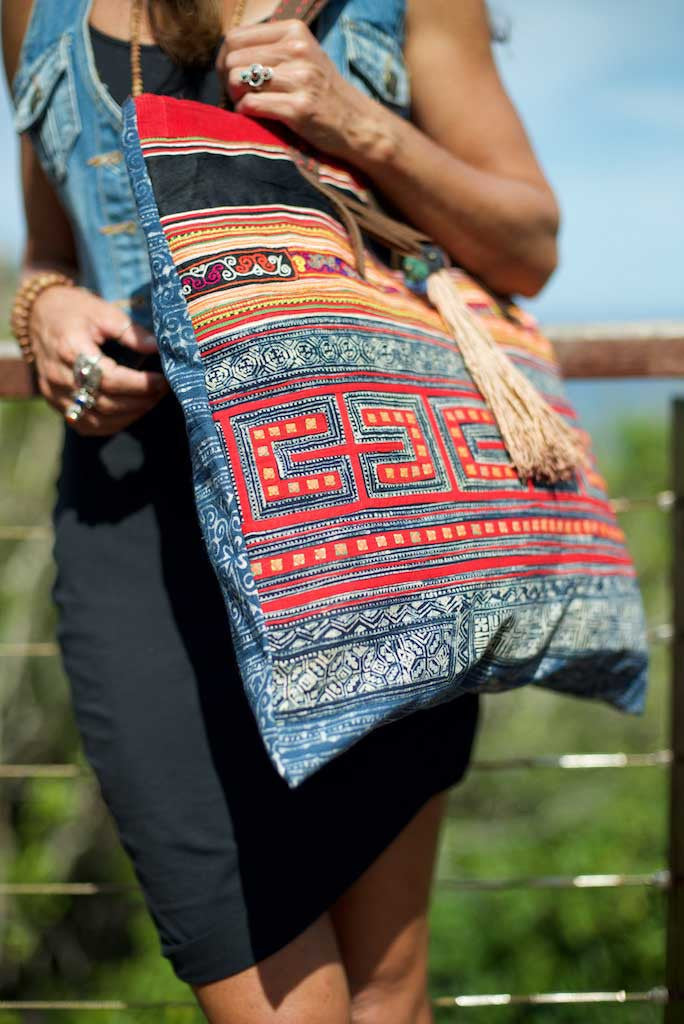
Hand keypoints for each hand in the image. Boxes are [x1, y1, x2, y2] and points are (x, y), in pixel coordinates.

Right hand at [29, 284, 168, 435]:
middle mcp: (59, 376)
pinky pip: (85, 424)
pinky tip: (130, 413)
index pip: (108, 378)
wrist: (40, 315)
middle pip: (104, 402)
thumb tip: (157, 348)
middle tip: (162, 391)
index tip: (162, 380)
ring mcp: (54, 393)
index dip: (139, 384)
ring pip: (96, 419)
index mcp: (70, 350)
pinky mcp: (54, 402)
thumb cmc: (75, 311)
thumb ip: (130, 332)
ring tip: (151, 401)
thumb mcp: (103, 311)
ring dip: (129, 415)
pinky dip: (111, 424)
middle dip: (139, 401)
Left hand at [216, 19, 388, 161]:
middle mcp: (297, 50)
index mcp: (294, 31)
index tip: (232, 76)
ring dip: (236, 97)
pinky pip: (251, 105)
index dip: (225, 59)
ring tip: (249, 105)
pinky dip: (246, 113)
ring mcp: (300, 79)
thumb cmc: (324, 93)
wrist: (358, 124)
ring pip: (238, 80)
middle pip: (233, 59)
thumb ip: (272, 50)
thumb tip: (228, 54)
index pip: (236, 37)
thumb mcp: (303, 57)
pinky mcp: (299, 109)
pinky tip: (257, 116)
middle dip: (228, 80)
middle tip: (240, 95)